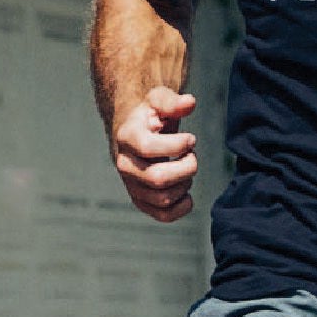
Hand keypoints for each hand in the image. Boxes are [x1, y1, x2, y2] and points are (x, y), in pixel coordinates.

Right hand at [111, 87, 198, 220]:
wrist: (136, 134)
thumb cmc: (150, 116)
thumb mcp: (158, 100)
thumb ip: (173, 102)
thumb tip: (190, 103)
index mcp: (127, 137)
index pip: (148, 147)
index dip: (177, 145)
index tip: (190, 139)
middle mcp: (125, 165)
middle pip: (158, 178)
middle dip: (186, 167)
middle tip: (191, 156)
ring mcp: (131, 185)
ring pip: (163, 198)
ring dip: (185, 184)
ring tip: (186, 169)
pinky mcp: (141, 201)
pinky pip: (163, 215)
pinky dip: (182, 207)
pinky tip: (186, 191)